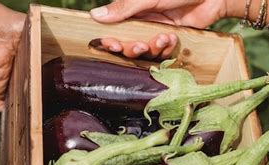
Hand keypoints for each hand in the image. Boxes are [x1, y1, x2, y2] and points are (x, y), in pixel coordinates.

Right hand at [90, 0, 226, 58]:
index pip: (114, 30)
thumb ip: (123, 8)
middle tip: (140, 46)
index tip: (112, 45)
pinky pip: (162, 53)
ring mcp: (155, 31)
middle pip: (127, 46)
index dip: (110, 40)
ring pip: (145, 52)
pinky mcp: (169, 39)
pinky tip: (172, 38)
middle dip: (132, 49)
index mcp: (131, 11)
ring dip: (153, 48)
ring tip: (164, 36)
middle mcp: (141, 22)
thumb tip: (95, 15)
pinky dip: (166, 48)